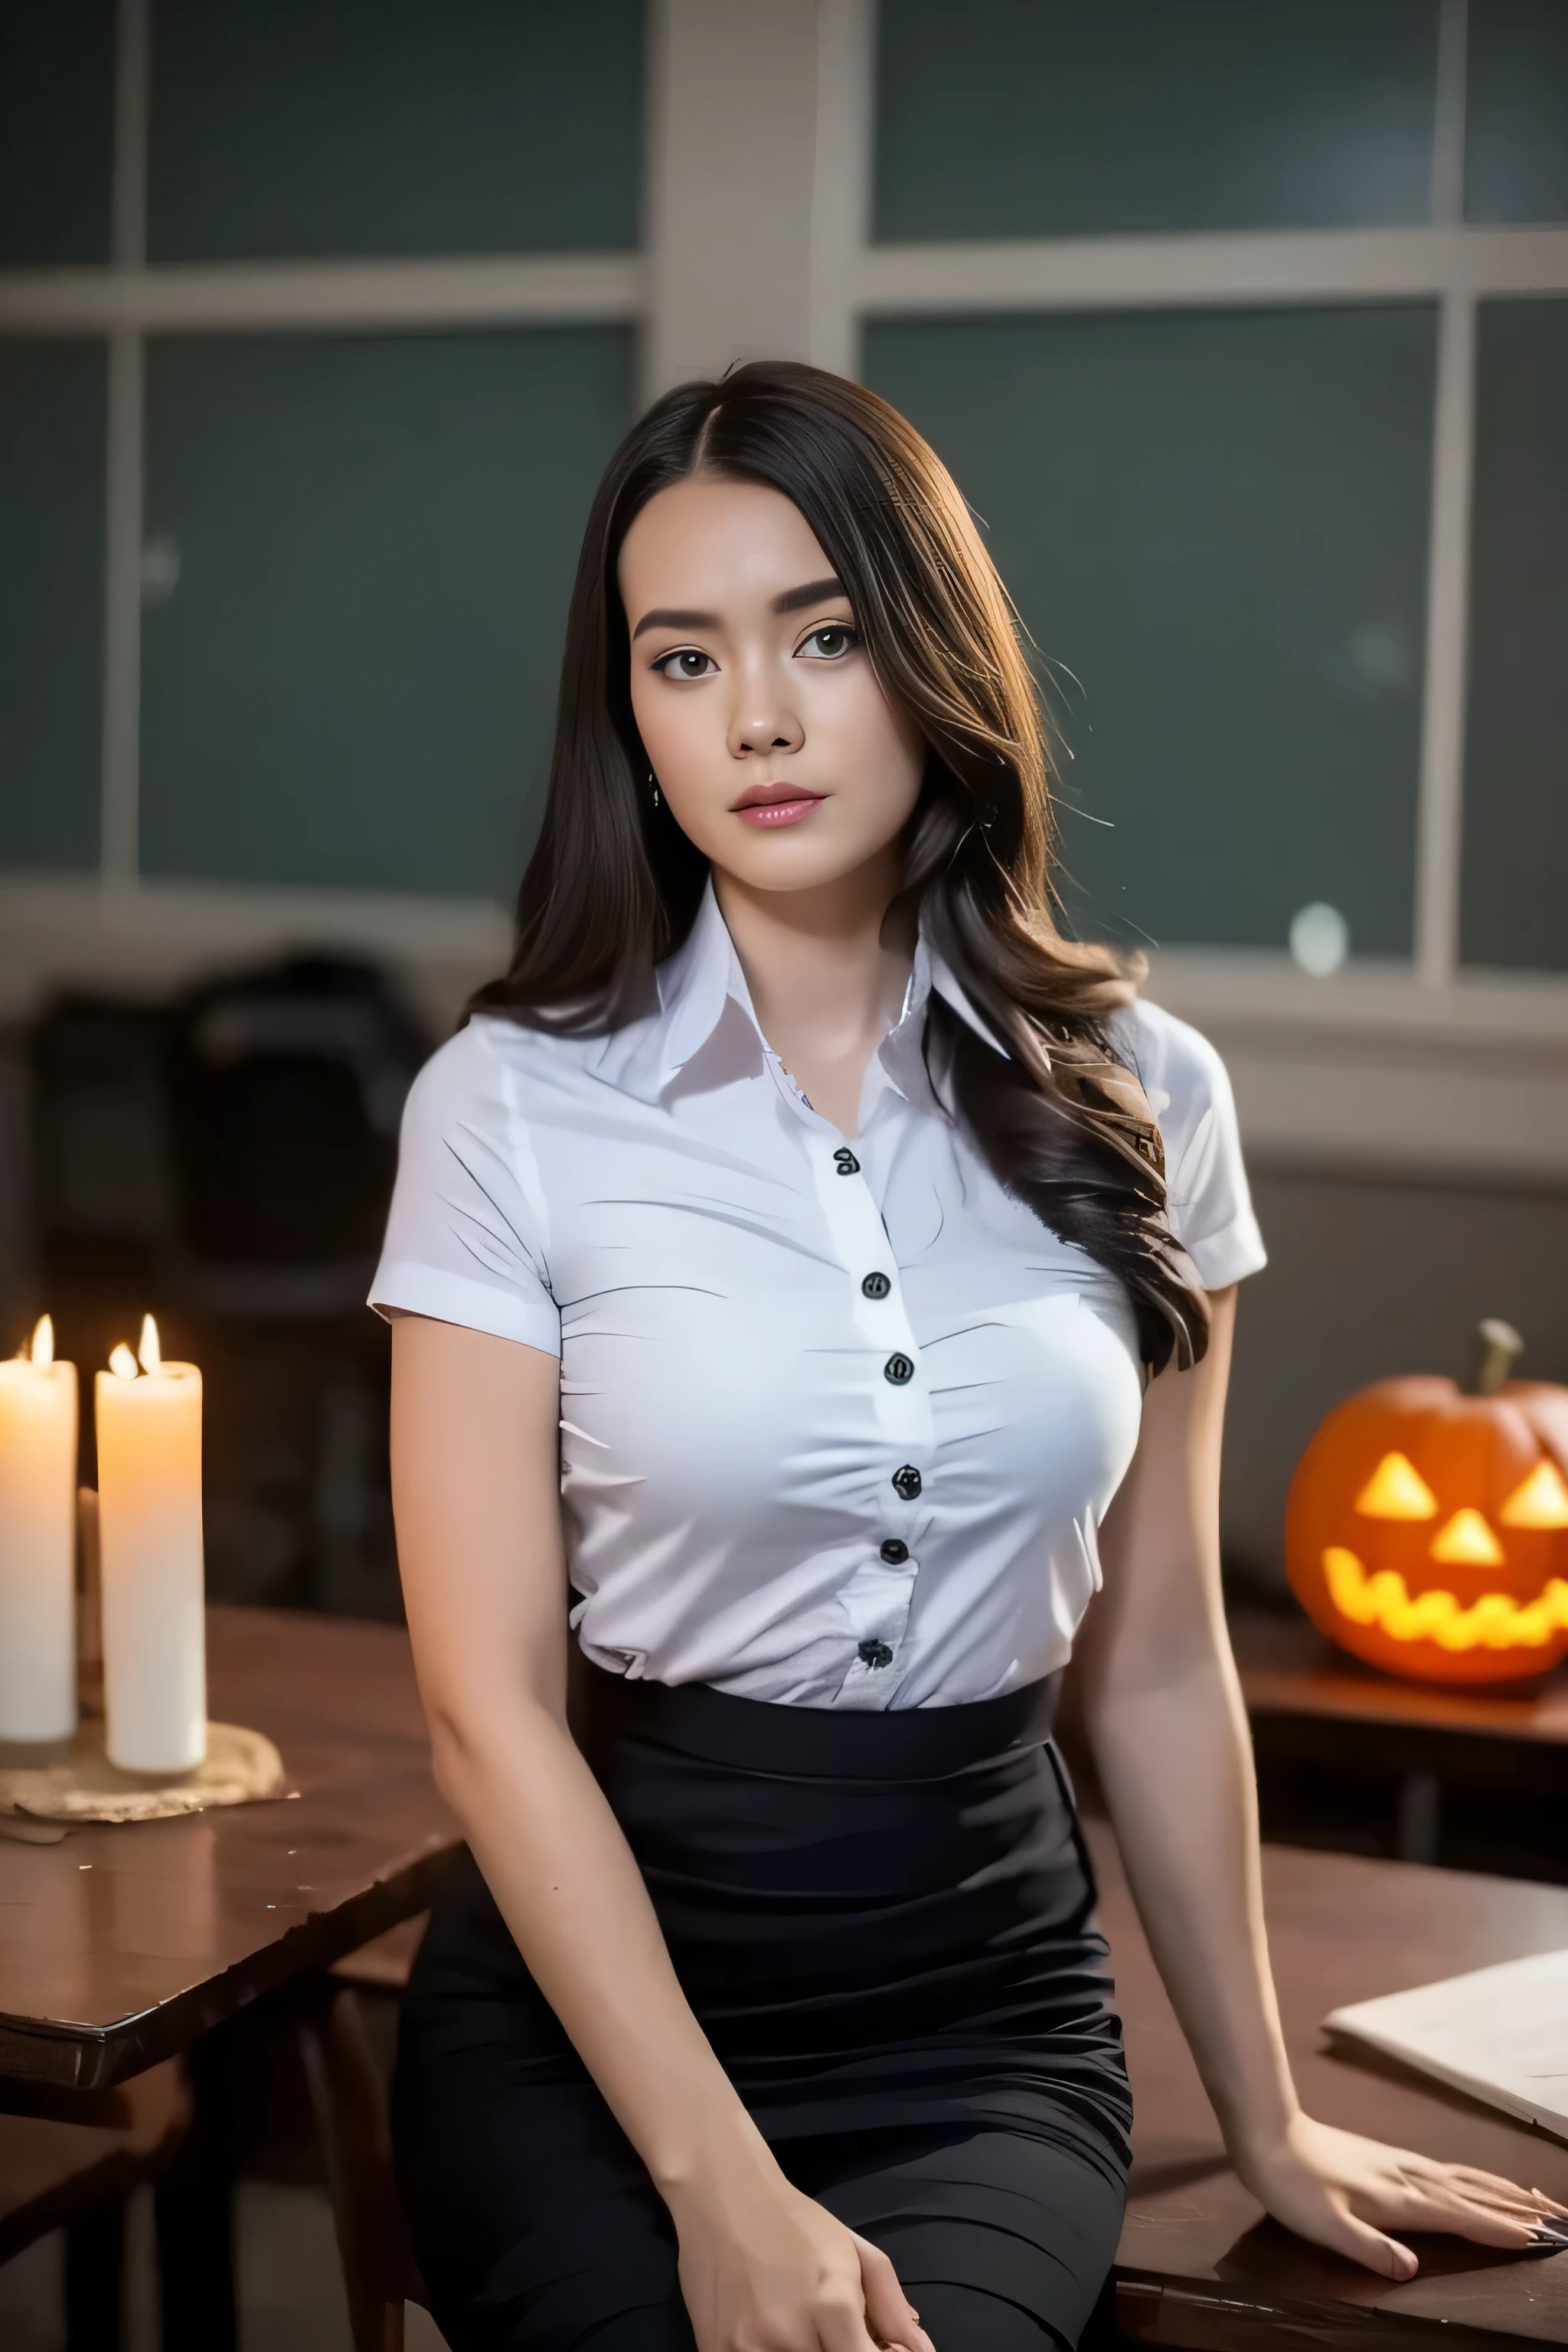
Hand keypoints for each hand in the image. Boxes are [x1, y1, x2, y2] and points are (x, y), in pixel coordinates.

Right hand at [669, 2140, 935, 2351]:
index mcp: (832, 2303)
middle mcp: (789, 2334)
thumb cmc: (795, 2221)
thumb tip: (920, 2350)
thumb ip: (890, 2305)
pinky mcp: (715, 2350)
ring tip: (803, 2330)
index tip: (877, 2346)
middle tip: (837, 2335)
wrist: (720, 2194)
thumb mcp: (853, 2251)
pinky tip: (771, 2334)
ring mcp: (746, 2348)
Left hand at [1237, 2112, 1567, 2278]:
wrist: (1266, 2132)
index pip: (1461, 2216)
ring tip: (1531, 2197)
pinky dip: (1470, 2177)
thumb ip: (1369, 2247)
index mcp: (1399, 2198)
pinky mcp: (1386, 2157)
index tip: (1538, 2237)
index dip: (1499, 2229)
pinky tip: (1470, 2181)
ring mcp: (1398, 2163)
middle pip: (1472, 2193)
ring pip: (1461, 2178)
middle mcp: (1407, 2177)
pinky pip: (1443, 2169)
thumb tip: (1411, 2269)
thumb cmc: (1291, 2185)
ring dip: (1498, 2189)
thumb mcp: (1325, 2225)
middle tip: (1555, 2216)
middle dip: (1514, 2206)